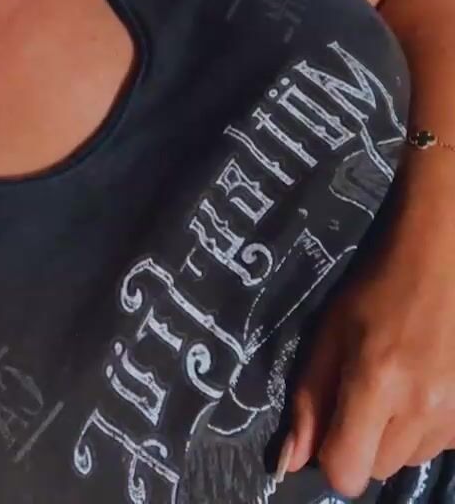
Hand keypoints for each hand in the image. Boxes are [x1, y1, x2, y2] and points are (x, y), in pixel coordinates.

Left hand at [282, 189, 454, 496]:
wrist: (441, 257)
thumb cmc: (377, 285)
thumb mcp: (329, 331)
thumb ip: (309, 398)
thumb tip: (292, 460)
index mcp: (376, 382)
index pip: (347, 472)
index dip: (331, 455)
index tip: (331, 424)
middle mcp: (421, 407)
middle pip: (377, 469)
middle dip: (362, 441)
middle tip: (363, 392)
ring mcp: (453, 412)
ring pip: (409, 459)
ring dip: (395, 435)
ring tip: (396, 382)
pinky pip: (438, 444)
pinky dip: (425, 426)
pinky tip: (421, 384)